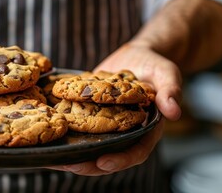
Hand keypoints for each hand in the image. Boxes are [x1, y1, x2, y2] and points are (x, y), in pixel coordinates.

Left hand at [47, 43, 180, 174]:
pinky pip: (79, 130)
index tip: (103, 162)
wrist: (136, 57)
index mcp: (146, 129)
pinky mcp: (91, 117)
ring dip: (72, 154)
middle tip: (69, 164)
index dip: (120, 160)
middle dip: (88, 164)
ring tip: (52, 158)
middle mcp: (125, 133)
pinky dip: (64, 134)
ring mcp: (107, 127)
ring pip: (90, 147)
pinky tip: (47, 133)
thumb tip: (174, 112)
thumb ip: (170, 91)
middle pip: (107, 155)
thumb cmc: (154, 66)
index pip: (136, 151)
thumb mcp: (167, 74)